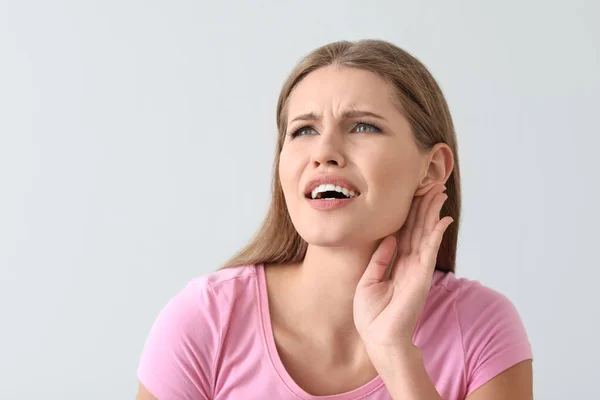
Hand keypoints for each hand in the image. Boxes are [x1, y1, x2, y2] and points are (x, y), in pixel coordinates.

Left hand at [353, 183, 452, 350]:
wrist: (378, 338)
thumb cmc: (372, 316)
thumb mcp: (369, 281)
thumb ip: (380, 259)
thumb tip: (388, 238)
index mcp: (397, 264)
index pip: (405, 232)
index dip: (409, 213)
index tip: (414, 194)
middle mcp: (410, 264)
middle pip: (418, 228)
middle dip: (425, 206)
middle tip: (433, 185)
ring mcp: (417, 269)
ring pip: (426, 234)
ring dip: (433, 213)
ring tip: (439, 193)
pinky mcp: (421, 276)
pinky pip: (430, 249)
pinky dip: (436, 233)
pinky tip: (443, 219)